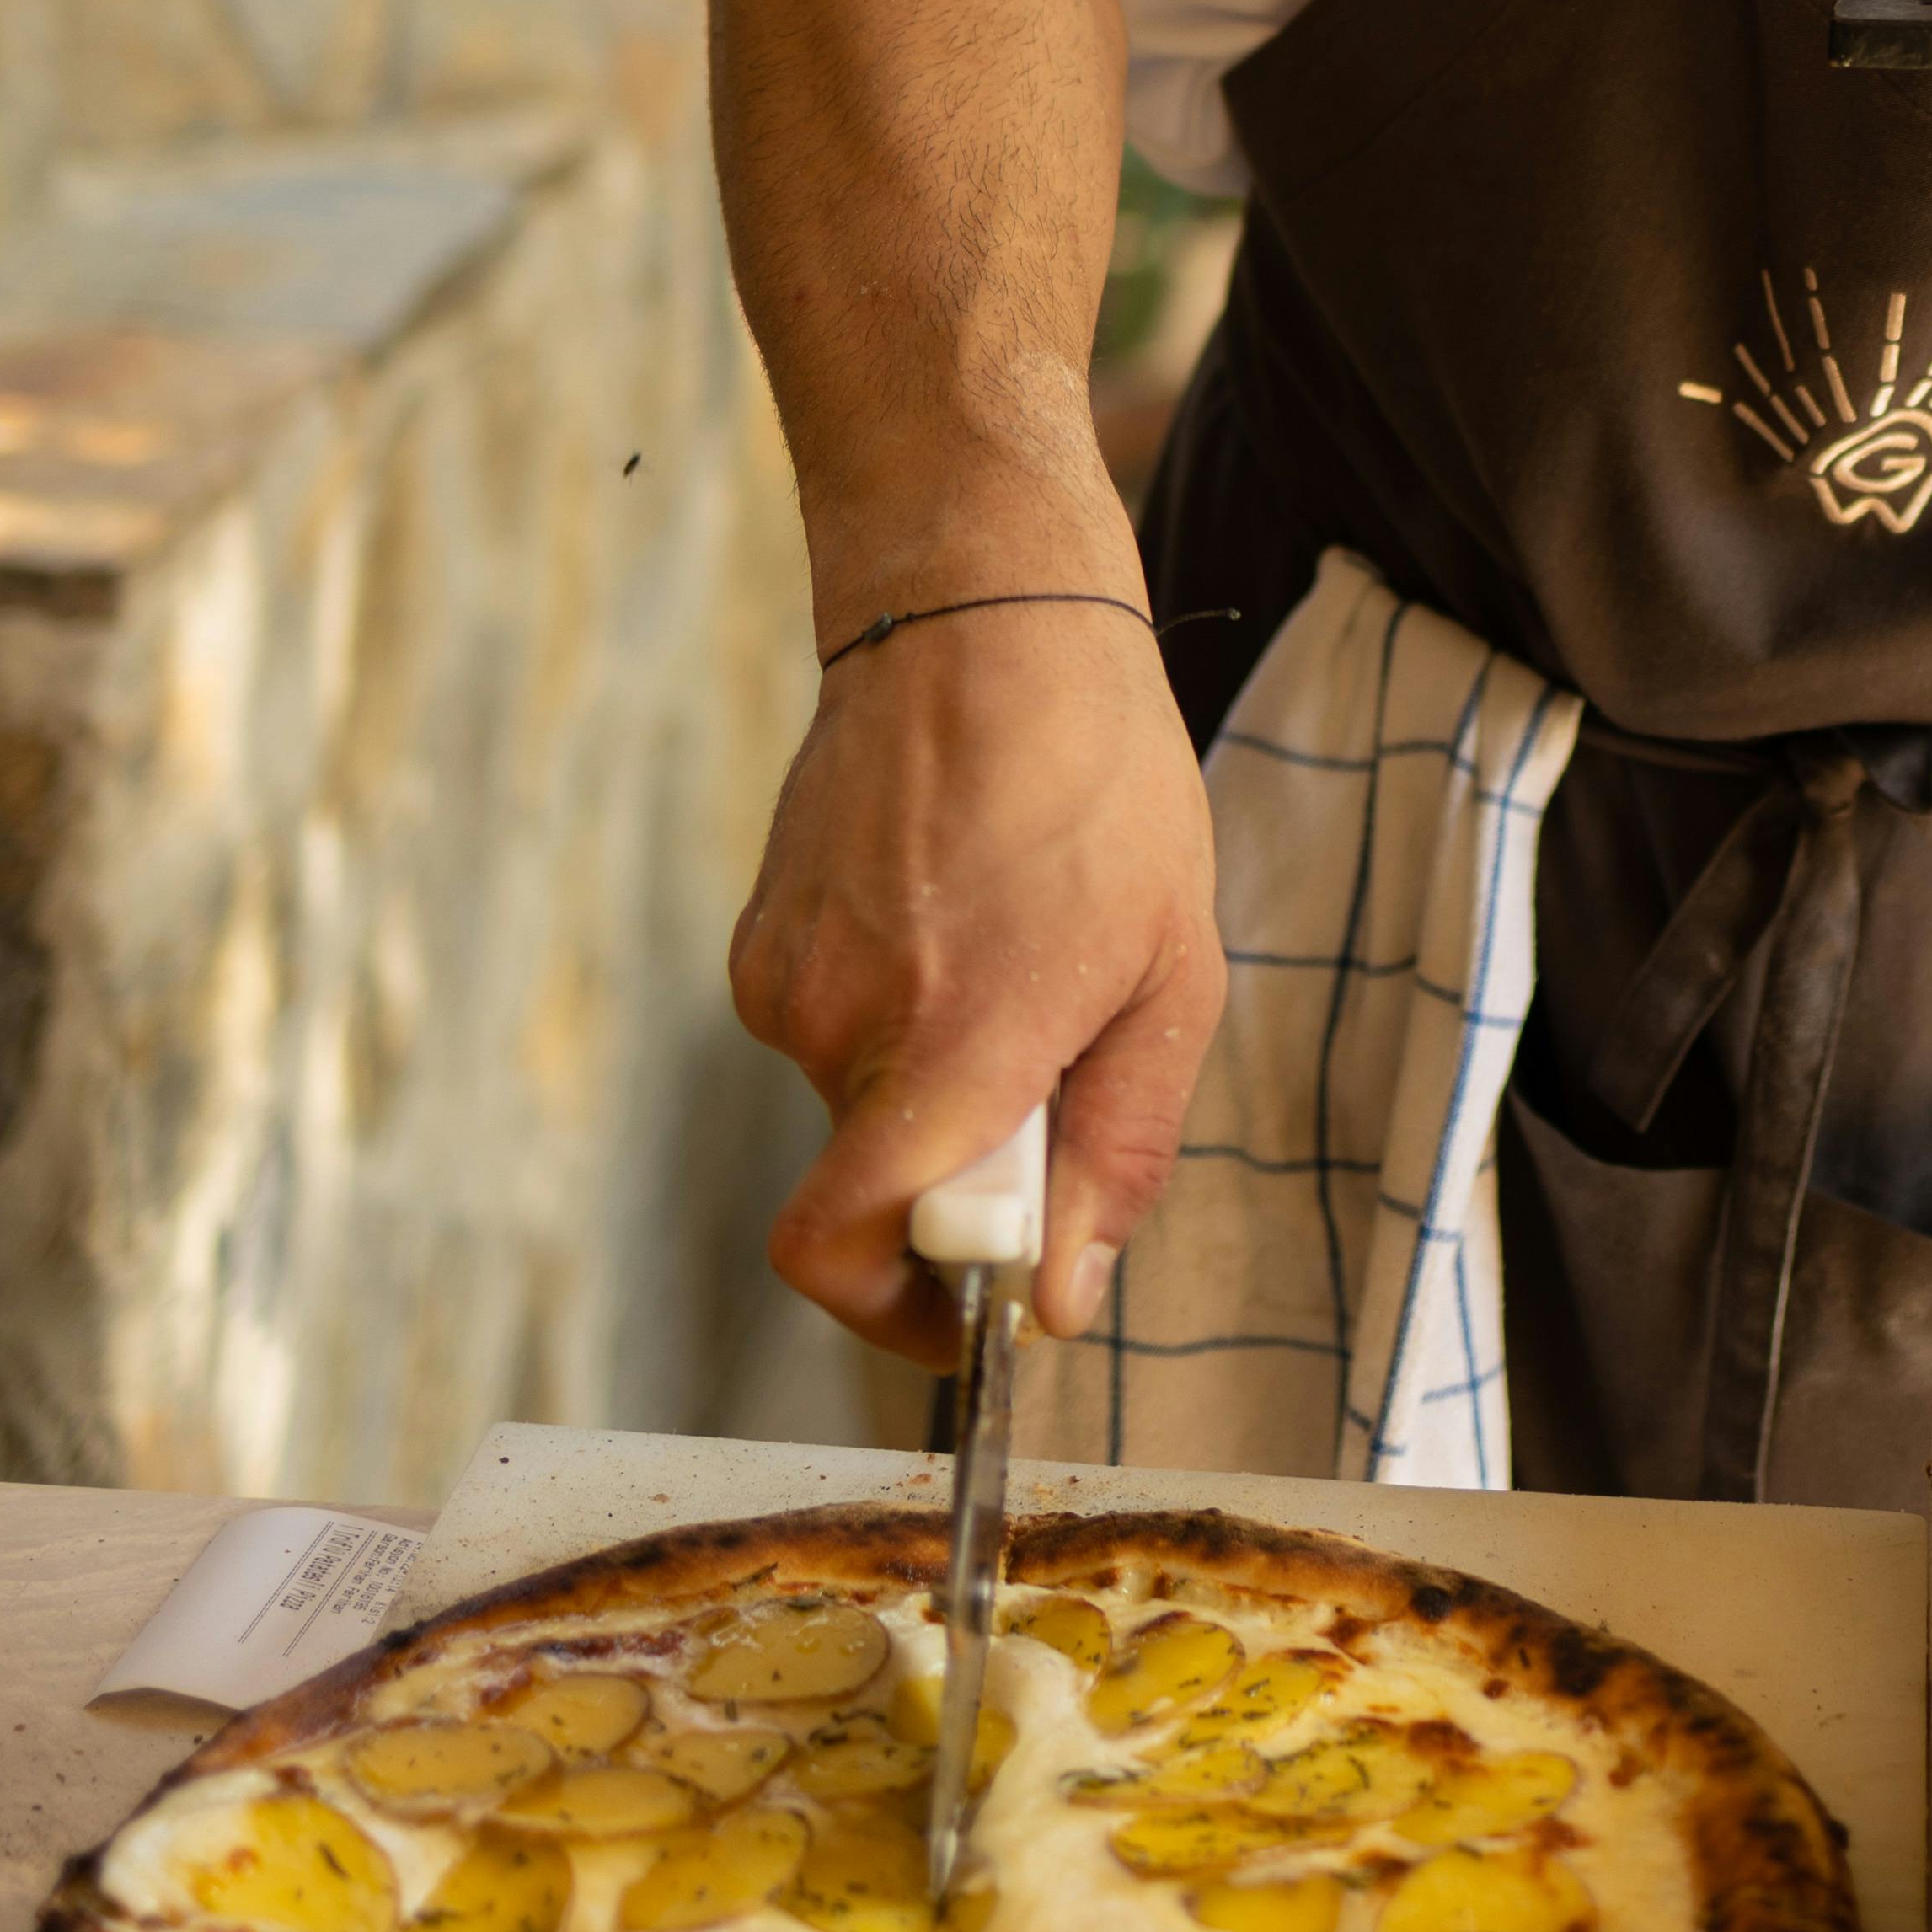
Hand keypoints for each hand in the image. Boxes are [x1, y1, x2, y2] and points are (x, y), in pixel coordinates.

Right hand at [728, 599, 1225, 1357]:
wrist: (980, 615)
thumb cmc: (1100, 783)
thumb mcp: (1170, 975)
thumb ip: (1116, 1154)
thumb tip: (1057, 1303)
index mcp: (948, 1046)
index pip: (837, 1250)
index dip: (903, 1316)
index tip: (972, 1304)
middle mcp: (837, 1023)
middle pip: (877, 1183)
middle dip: (962, 1163)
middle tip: (1054, 1049)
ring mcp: (784, 977)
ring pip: (858, 1102)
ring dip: (935, 1072)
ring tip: (1013, 944)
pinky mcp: (761, 938)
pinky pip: (831, 1032)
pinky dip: (894, 1011)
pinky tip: (956, 910)